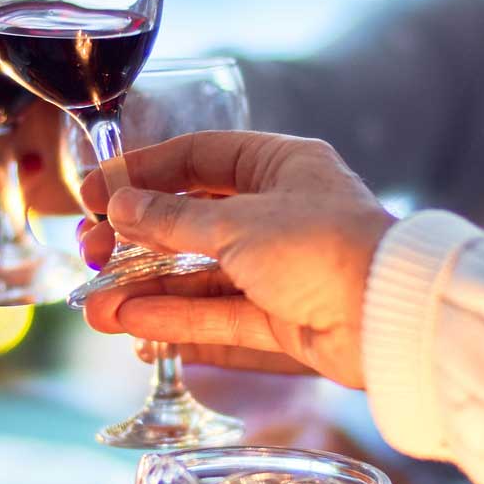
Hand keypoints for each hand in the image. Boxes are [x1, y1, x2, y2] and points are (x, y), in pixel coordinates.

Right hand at [79, 132, 394, 389]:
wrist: (392, 319)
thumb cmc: (326, 249)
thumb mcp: (239, 225)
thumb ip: (173, 220)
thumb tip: (122, 208)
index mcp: (281, 166)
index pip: (198, 158)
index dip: (142, 173)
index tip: (95, 195)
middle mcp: (280, 212)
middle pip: (193, 221)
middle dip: (137, 241)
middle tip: (91, 256)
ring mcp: (281, 268)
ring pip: (200, 276)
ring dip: (147, 291)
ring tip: (95, 306)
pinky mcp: (283, 319)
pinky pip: (218, 316)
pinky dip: (176, 321)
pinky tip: (131, 325)